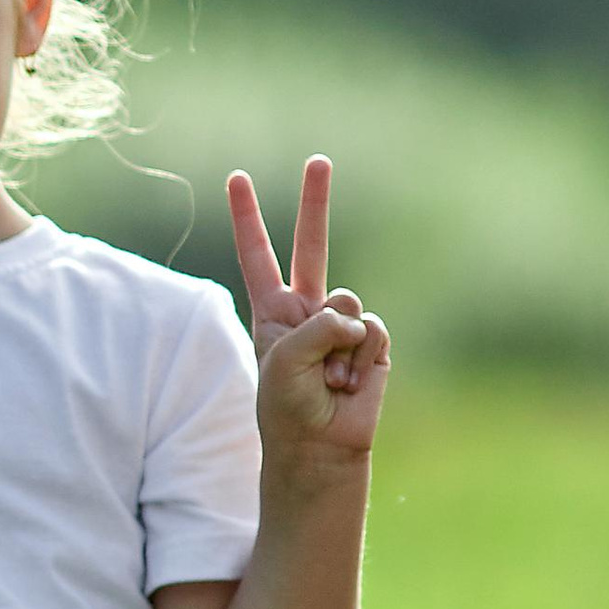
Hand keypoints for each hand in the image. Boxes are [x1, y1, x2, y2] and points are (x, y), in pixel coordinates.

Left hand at [227, 156, 390, 464]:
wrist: (319, 447)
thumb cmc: (287, 407)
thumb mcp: (283, 359)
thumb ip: (316, 325)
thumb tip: (355, 317)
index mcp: (272, 311)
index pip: (256, 254)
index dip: (246, 217)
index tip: (236, 178)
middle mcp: (307, 310)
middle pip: (311, 246)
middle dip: (315, 202)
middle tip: (318, 160)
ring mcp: (341, 323)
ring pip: (346, 299)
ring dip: (336, 342)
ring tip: (326, 378)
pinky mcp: (372, 341)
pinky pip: (370, 327)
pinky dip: (359, 355)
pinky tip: (350, 382)